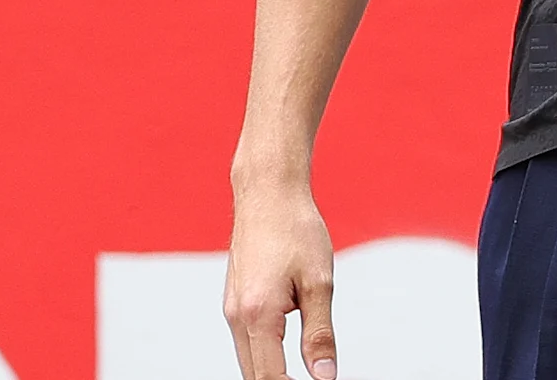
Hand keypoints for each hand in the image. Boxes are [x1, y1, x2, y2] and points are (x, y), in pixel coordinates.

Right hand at [223, 177, 337, 379]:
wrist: (268, 195)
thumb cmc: (297, 231)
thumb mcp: (320, 282)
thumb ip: (320, 333)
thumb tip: (325, 375)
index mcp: (257, 315)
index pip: (270, 377)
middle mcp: (236, 317)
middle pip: (254, 375)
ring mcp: (232, 310)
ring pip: (248, 360)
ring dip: (271, 373)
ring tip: (301, 374)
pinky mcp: (235, 302)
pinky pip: (247, 342)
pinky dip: (264, 356)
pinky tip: (285, 358)